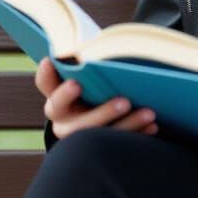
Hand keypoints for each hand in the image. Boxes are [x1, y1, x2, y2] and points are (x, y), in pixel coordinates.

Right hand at [35, 56, 158, 139]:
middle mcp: (62, 119)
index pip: (45, 82)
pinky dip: (137, 134)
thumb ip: (88, 66)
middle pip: (76, 121)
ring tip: (149, 113)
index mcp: (56, 96)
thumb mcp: (87, 76)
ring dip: (126, 124)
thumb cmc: (93, 84)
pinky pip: (116, 147)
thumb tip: (108, 48)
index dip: (48, 74)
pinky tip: (152, 126)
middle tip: (124, 101)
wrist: (94, 117)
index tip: (60, 65)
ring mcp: (77, 137)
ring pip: (99, 136)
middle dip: (102, 112)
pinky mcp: (96, 149)